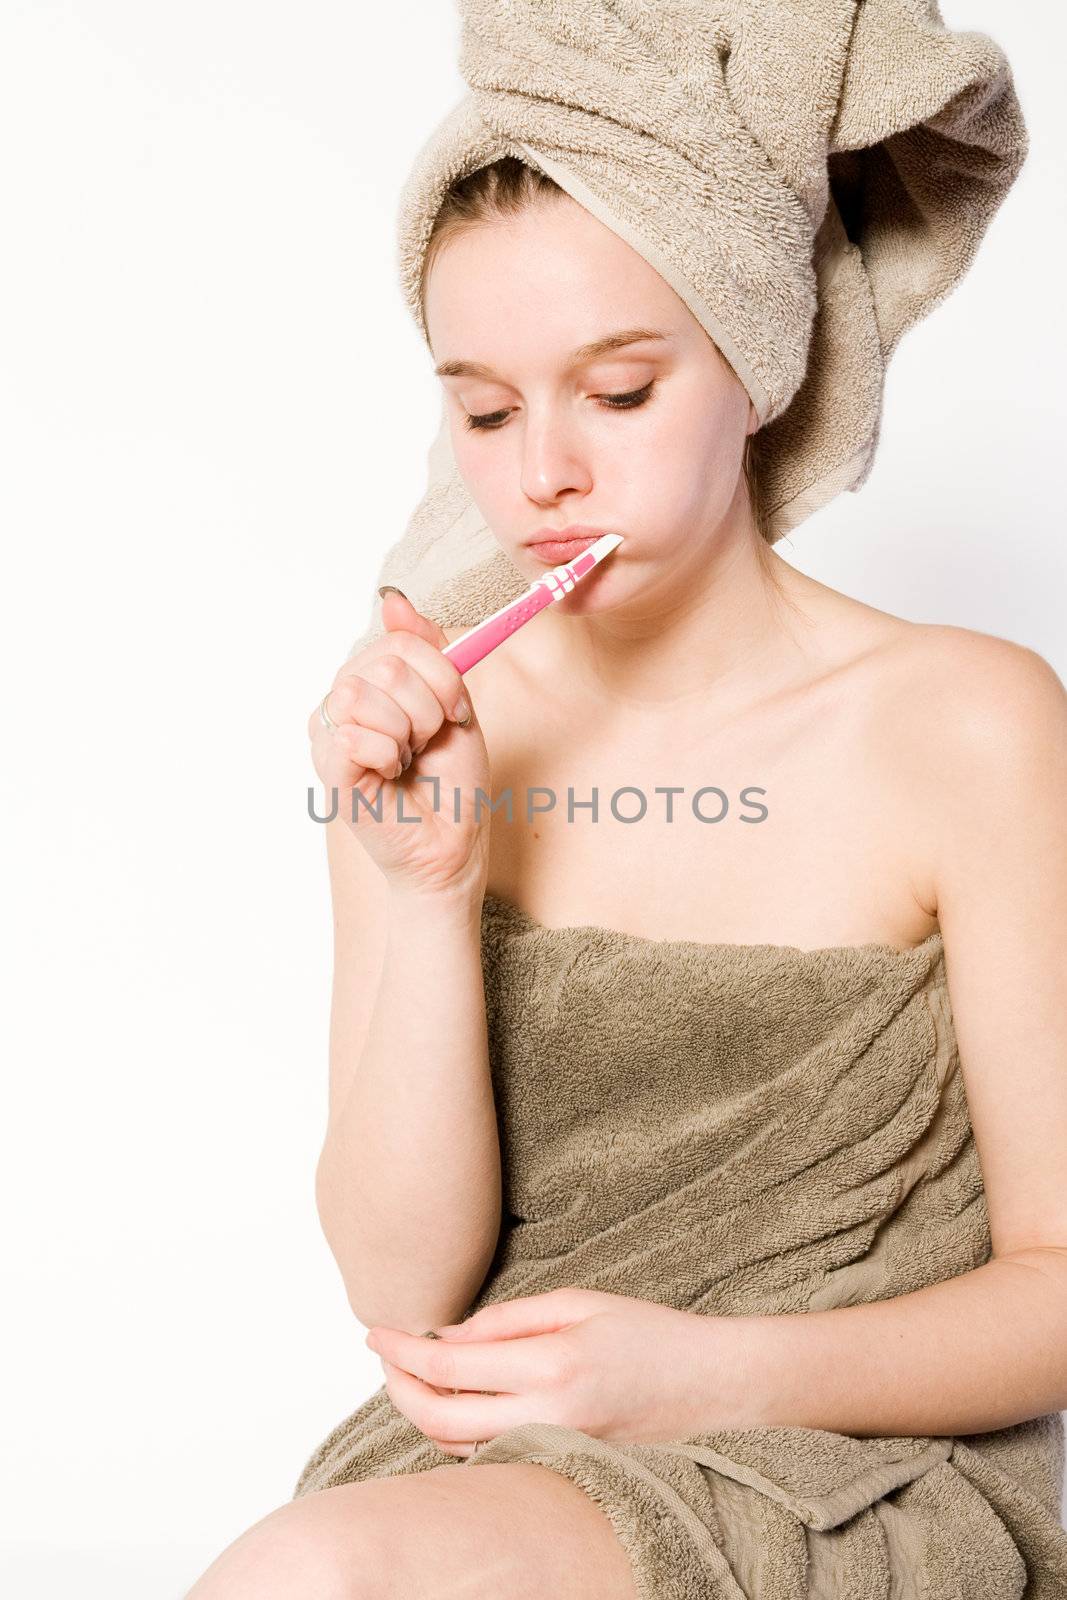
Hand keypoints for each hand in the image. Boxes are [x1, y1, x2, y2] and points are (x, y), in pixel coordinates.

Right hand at [307, 590, 491, 895]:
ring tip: (407, 759)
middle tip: (427, 743)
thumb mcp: (453, 703)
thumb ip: (428, 652)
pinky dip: (389, 756)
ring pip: (366, 693)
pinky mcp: (326, 766)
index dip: (441, 675)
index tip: (454, 713)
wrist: (451, 842)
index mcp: (371, 679)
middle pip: (386, 663)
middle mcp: (342, 699)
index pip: (402, 641)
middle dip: (427, 708)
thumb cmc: (450, 779)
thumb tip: (393, 600)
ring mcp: (329, 732)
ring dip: (408, 732)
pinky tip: (389, 776)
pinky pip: (354, 735)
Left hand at [364, 1286, 742, 1457]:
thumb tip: (447, 1337)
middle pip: (438, 1419)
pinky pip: (490, 1459)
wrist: (715, 1388)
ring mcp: (555, 1453)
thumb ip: (507, 1321)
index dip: (401, 1351)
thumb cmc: (652, 1336)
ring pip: (458, 1448)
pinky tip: (452, 1406)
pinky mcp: (562, 1470)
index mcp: (551, 1366)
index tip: (376, 1332)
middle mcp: (548, 1419)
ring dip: (422, 1414)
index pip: (448, 1367)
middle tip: (384, 1357)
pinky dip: (458, 1435)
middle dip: (397, 1387)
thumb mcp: (579, 1303)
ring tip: (411, 1376)